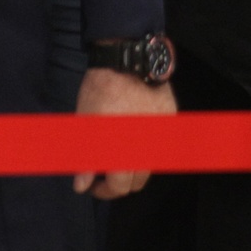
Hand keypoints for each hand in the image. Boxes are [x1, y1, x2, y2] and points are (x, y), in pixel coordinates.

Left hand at [72, 66, 174, 199]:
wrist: (126, 60)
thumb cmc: (100, 91)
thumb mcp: (86, 125)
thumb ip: (86, 160)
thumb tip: (81, 186)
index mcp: (123, 153)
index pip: (119, 187)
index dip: (103, 190)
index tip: (92, 184)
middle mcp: (146, 149)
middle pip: (137, 182)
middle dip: (120, 181)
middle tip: (105, 170)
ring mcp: (161, 135)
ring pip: (150, 165)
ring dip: (134, 165)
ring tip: (119, 151)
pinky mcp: (170, 121)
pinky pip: (159, 143)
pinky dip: (147, 145)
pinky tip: (133, 132)